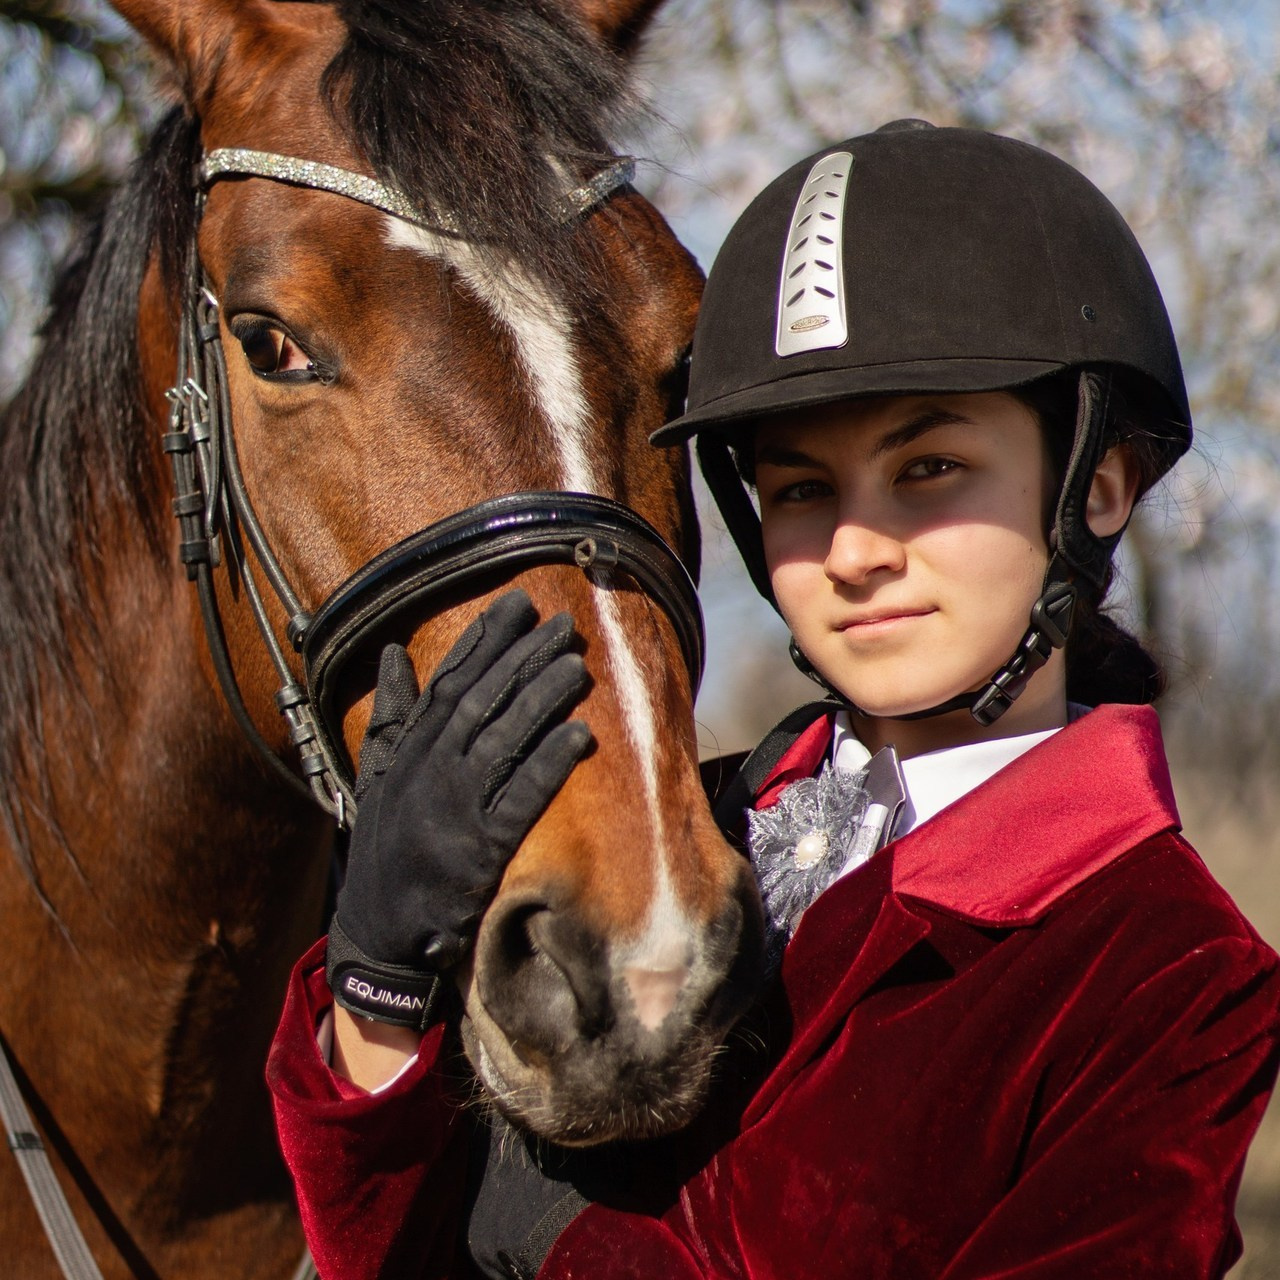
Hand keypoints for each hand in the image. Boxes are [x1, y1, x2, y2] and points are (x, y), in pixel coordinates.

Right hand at [326, 589, 590, 1028]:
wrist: (377, 934)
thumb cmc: (384, 849)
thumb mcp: (374, 777)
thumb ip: (388, 716)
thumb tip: (394, 654)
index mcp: (406, 752)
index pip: (448, 682)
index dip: (485, 640)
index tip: (518, 605)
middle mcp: (427, 772)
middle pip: (480, 702)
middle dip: (523, 658)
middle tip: (563, 624)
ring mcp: (452, 810)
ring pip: (501, 741)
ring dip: (541, 700)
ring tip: (577, 665)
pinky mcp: (478, 851)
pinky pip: (518, 800)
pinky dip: (547, 765)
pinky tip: (579, 736)